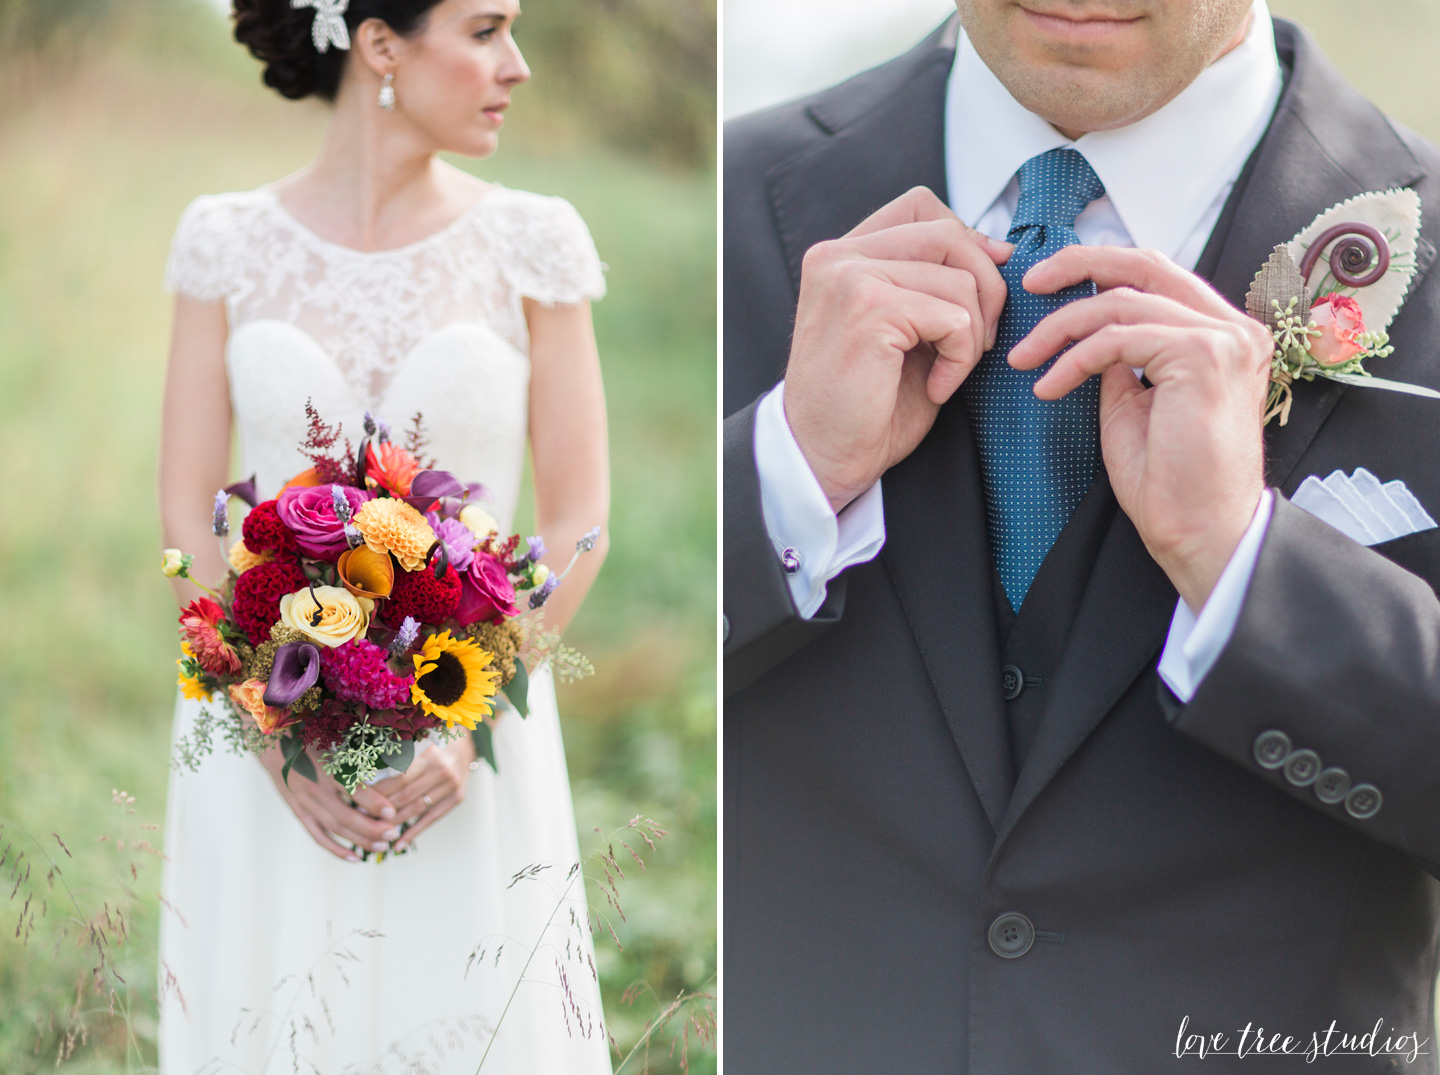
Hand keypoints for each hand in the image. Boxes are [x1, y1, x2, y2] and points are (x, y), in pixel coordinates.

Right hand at [257, 744, 400, 861]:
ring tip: (382, 847)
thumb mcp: (334, 741)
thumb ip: (356, 754)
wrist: (274, 746)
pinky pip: (318, 835)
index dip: (372, 802)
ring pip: (334, 828)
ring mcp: (305, 803)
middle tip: (393, 834)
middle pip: (344, 816)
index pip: (351, 789)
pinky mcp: (299, 812)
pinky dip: (336, 848)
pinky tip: (355, 858)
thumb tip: (393, 758)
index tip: (392, 812)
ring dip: (359, 840)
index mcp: (326, 768)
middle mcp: (315, 789)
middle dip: (371, 828)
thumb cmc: (312, 738)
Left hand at [370, 734, 477, 851]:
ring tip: (375, 830)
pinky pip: (431, 819)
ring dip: (394, 822)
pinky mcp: (456, 798)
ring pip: (416, 810)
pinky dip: (414, 833)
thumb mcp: (418, 743)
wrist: (466, 745)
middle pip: (406, 796)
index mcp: (430, 756)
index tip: (360, 799)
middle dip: (382, 809)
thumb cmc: (434, 743)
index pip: (399, 779)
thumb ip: (398, 758)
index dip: (379, 792)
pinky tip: (398, 845)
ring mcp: (452, 786)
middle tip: (362, 817)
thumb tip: (367, 779)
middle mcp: (442, 771)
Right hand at [783, 186, 1011, 512]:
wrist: (824, 458)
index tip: (978, 292)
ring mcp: (850, 278)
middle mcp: (839, 256)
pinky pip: (956, 317)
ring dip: (973, 334)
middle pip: (948, 233)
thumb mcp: (906, 328)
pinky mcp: (870, 310)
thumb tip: (1001, 251)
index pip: (920, 206)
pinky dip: (962, 359)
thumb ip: (936, 283)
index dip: (965, 241)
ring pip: (960, 278)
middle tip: (977, 342)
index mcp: (842, 256)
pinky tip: (938, 387)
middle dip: (985, 287)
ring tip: (947, 372)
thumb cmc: (864, 404)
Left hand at [1007, 247, 1271, 609]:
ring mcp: (1223, 338)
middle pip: (1145, 263)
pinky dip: (1072, 360)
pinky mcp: (1202, 356)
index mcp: (1222, 335)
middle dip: (1078, 264)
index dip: (1100, 268)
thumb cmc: (1170, 482)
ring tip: (1023, 360)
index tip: (1047, 285)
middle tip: (1029, 283)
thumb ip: (1120, 361)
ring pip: (1120, 302)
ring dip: (1059, 329)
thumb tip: (1089, 337)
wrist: (1199, 530)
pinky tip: (1047, 387)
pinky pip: (1116, 339)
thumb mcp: (1134, 405)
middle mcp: (1233, 328)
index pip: (1157, 275)